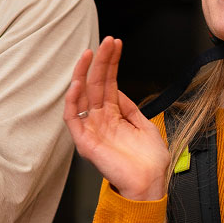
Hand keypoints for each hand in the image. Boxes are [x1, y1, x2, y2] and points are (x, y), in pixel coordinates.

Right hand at [64, 37, 169, 200]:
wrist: (151, 182)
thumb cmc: (150, 160)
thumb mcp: (143, 125)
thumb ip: (130, 107)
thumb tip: (118, 89)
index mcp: (114, 115)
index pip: (109, 82)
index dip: (112, 63)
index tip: (116, 44)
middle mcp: (100, 119)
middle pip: (96, 84)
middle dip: (101, 61)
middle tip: (107, 41)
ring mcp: (91, 129)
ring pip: (82, 95)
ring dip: (84, 73)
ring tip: (91, 53)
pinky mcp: (84, 141)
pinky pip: (72, 118)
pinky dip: (73, 100)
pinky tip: (78, 82)